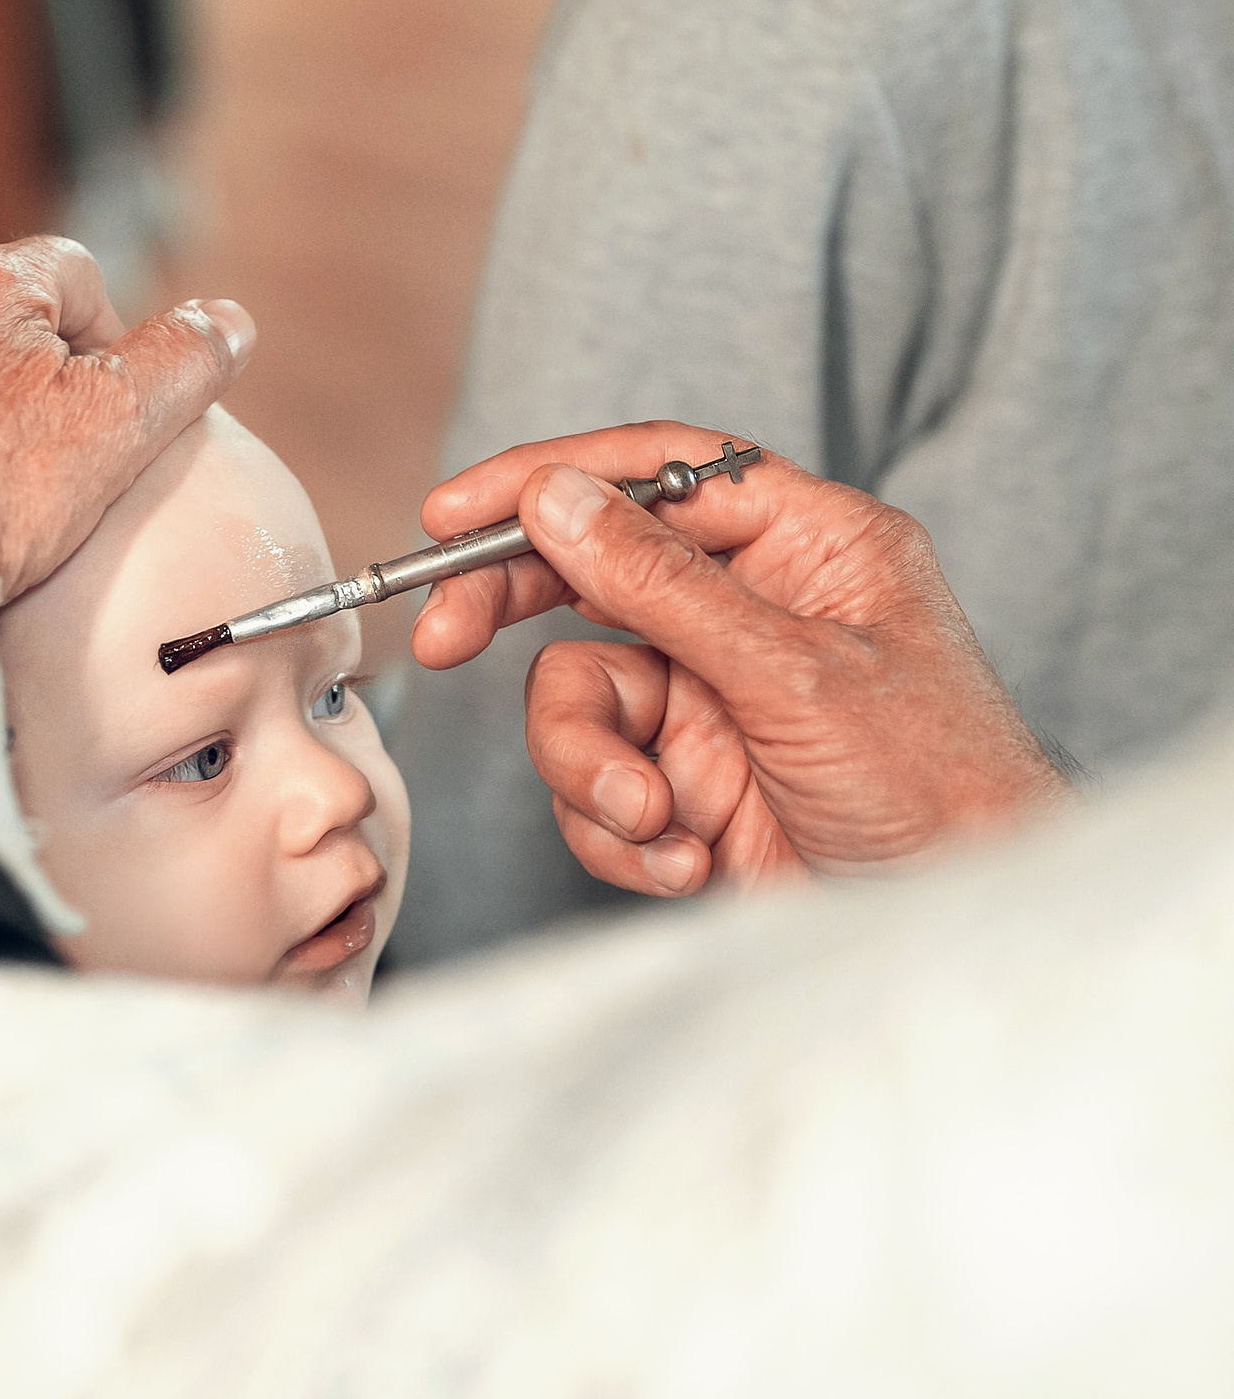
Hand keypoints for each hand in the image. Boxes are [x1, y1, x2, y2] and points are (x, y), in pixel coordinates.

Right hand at [409, 421, 1070, 894]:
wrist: (957, 924)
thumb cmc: (939, 790)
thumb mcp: (794, 674)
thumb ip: (663, 582)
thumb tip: (560, 498)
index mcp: (808, 546)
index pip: (658, 475)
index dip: (551, 479)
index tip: (454, 514)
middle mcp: (751, 611)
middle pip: (591, 574)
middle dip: (514, 617)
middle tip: (440, 641)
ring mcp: (713, 698)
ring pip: (579, 698)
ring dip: (592, 770)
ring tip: (653, 819)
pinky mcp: (686, 781)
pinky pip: (596, 784)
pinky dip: (620, 831)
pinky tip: (688, 859)